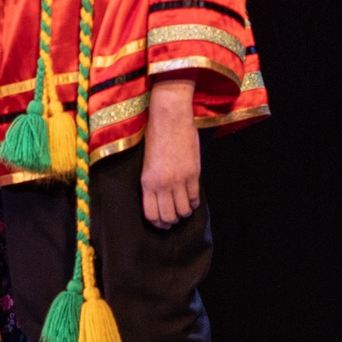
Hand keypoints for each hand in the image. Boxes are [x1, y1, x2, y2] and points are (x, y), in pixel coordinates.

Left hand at [141, 77, 200, 226]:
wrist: (170, 118)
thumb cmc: (154, 136)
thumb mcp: (146, 162)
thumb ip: (152, 181)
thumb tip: (160, 198)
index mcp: (147, 181)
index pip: (152, 214)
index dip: (157, 223)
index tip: (161, 222)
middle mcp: (163, 184)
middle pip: (169, 217)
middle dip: (171, 221)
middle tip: (173, 217)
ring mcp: (180, 180)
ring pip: (184, 210)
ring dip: (184, 211)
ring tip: (183, 206)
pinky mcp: (194, 173)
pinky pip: (195, 197)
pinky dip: (194, 201)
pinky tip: (191, 197)